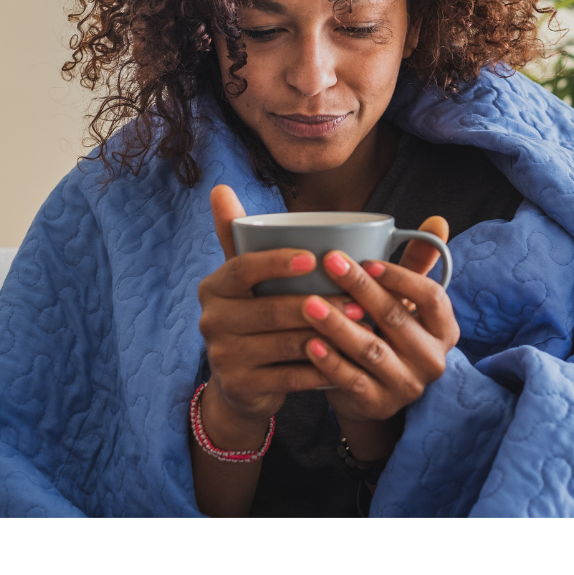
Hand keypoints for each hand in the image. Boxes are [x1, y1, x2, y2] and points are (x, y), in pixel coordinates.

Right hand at [197, 185, 359, 445]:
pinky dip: (323, 370)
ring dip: (329, 337)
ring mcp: (223, 357)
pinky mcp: (241, 388)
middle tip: (359, 302)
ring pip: (285, 344)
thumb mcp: (244, 277)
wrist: (240, 383)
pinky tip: (350, 362)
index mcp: (214, 287)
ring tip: (362, 328)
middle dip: (319, 305)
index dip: (276, 262)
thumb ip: (237, 234)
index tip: (314, 257)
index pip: (242, 268)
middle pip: (271, 309)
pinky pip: (290, 378)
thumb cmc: (255, 314)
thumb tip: (220, 187)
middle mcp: (210, 321)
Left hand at [299, 217, 459, 425]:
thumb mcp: (407, 300)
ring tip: (308, 303)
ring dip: (338, 325)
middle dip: (360, 289)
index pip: (432, 297)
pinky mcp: (379, 405)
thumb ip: (417, 263)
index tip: (368, 260)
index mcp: (444, 329)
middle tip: (329, 262)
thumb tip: (438, 220)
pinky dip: (330, 362)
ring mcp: (407, 385)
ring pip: (371, 350)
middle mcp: (432, 359)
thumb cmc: (390, 332)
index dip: (402, 277)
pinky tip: (308, 343)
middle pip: (396, 319)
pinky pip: (352, 380)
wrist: (374, 391)